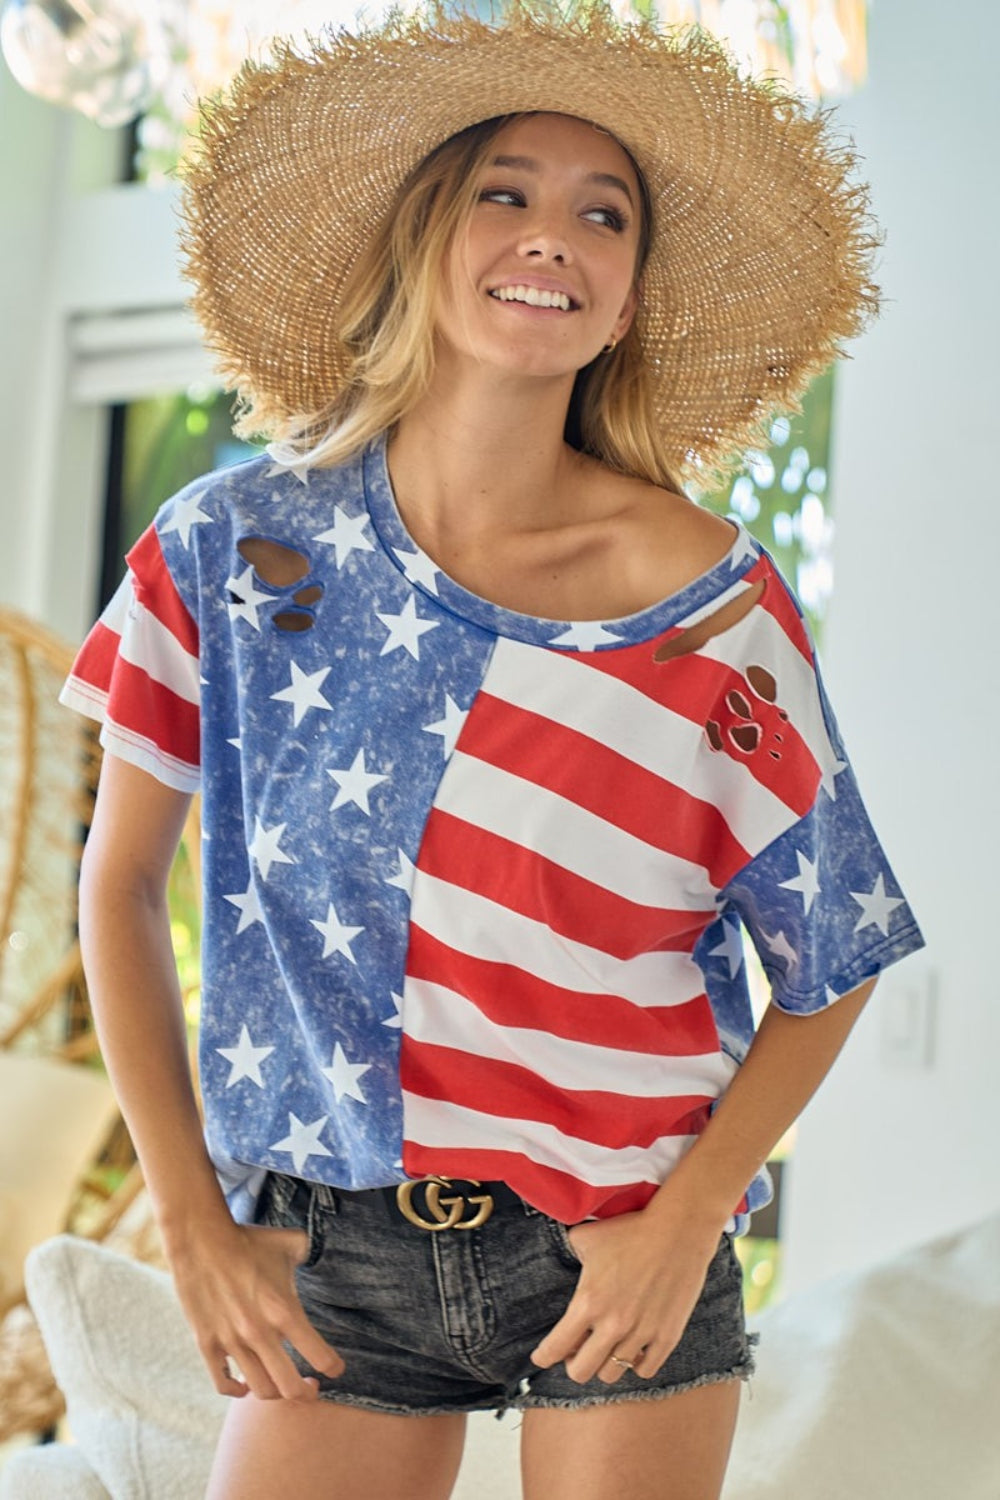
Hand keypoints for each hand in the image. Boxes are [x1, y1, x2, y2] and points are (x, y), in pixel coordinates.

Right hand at [168, 1219, 344, 1400]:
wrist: (201, 1240)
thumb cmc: (249, 1241)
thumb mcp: (290, 1242)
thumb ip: (309, 1252)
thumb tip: (317, 1252)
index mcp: (285, 1312)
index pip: (320, 1357)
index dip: (334, 1367)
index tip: (336, 1369)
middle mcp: (260, 1334)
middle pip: (291, 1388)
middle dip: (306, 1393)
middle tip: (311, 1386)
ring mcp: (232, 1343)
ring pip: (260, 1390)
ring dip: (275, 1393)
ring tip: (280, 1383)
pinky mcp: (207, 1345)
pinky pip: (223, 1384)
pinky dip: (237, 1391)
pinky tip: (244, 1385)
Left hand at [529, 1209, 720, 1383]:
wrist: (678, 1231)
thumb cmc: (630, 1230)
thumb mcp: (586, 1236)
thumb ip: (567, 1251)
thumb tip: (559, 1254)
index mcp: (588, 1302)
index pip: (555, 1347)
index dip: (543, 1356)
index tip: (541, 1357)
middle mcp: (613, 1324)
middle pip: (580, 1372)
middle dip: (572, 1364)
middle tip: (576, 1351)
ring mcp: (641, 1334)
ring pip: (611, 1375)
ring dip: (603, 1365)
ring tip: (604, 1349)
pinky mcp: (667, 1337)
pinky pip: (645, 1370)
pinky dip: (635, 1365)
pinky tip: (633, 1350)